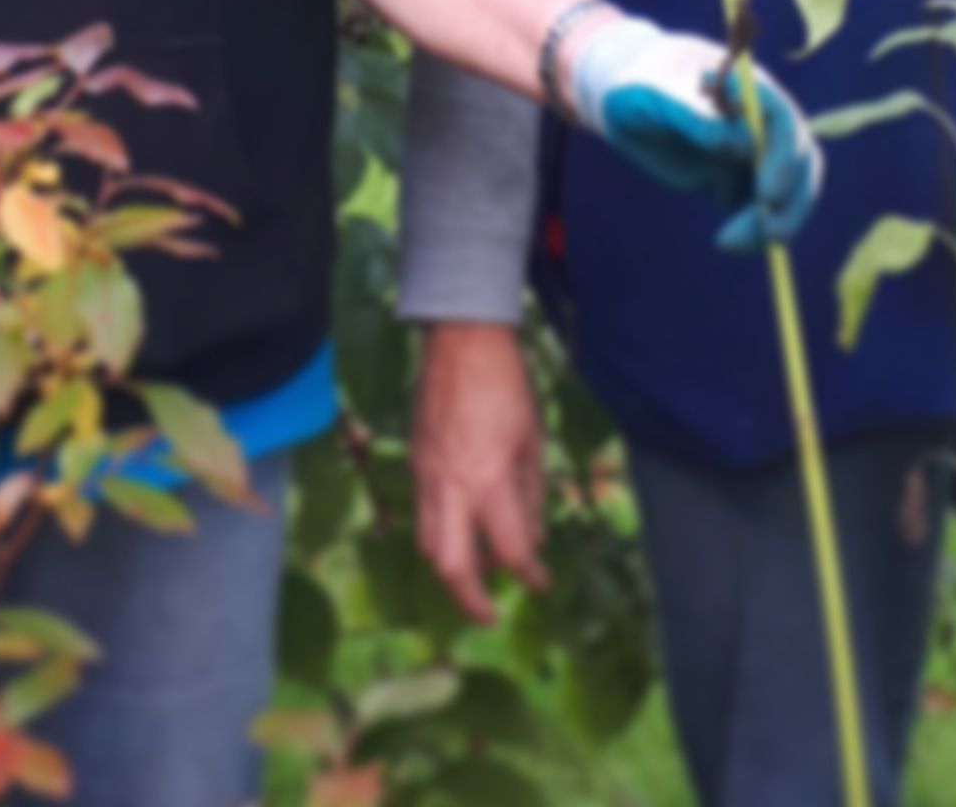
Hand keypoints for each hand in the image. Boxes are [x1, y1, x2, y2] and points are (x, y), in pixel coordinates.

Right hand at [412, 322, 546, 625]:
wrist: (462, 341)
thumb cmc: (507, 387)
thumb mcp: (533, 442)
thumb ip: (532, 496)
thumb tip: (533, 539)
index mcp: (489, 481)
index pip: (509, 549)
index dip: (530, 574)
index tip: (540, 584)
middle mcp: (452, 487)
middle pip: (451, 566)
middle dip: (470, 599)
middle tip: (489, 614)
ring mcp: (427, 475)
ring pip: (427, 544)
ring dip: (450, 570)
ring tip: (475, 577)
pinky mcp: (416, 462)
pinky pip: (422, 514)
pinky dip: (439, 535)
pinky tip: (460, 532)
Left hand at [561, 15, 823, 250]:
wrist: (626, 102)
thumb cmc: (639, 87)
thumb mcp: (656, 98)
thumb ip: (696, 118)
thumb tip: (742, 146)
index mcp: (746, 89)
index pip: (781, 120)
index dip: (782, 158)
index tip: (766, 195)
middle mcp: (760, 120)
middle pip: (799, 159)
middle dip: (789, 199)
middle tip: (765, 232)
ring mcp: (755, 151)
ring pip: (791, 189)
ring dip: (778, 222)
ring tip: (729, 242)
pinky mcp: (742, 180)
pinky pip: (766, 210)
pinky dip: (758, 231)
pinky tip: (728, 242)